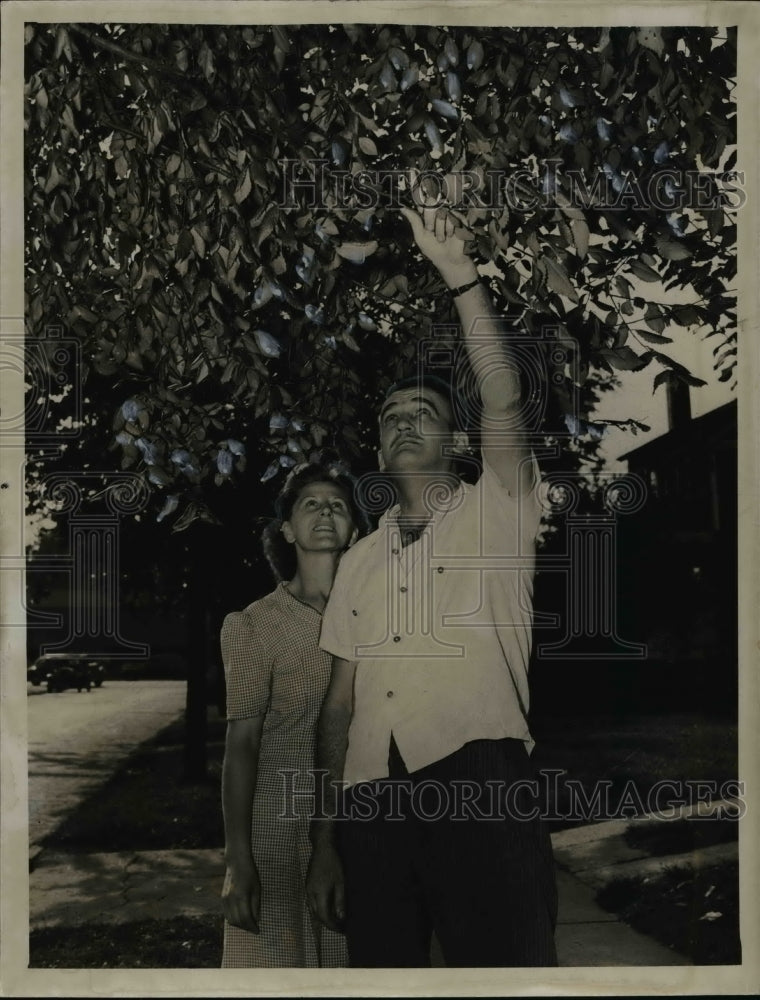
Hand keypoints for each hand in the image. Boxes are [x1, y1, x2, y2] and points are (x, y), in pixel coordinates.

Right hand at [222, 858, 261, 933]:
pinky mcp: (222, 899)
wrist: (237, 864)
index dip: (252, 926)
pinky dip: (234, 920)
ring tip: (249, 924)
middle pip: (237, 921)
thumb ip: (256, 905)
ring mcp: (225, 899)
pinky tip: (242, 918)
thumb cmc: (251, 875)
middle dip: (246, 927)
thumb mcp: (257, 889)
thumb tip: (256, 920)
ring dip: (240, 925)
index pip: (246, 918)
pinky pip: (227, 915)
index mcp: (241, 896)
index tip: (258, 931)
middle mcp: (231, 899)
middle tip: (254, 929)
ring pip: (231, 920)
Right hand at [305, 840, 344, 931]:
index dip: (332, 926)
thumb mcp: (340, 882)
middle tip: (339, 927)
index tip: (341, 930)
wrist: (322, 848)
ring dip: (322, 917)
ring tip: (333, 920)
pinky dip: (318, 909)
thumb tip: (341, 917)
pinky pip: (311, 903)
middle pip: (316, 916)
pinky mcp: (307, 885)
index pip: (323, 916)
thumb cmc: (333, 863)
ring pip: (312, 910)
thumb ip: (340, 901)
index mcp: (318, 893)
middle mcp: (310, 893)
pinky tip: (326, 908)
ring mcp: (307, 889)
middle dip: (327, 924)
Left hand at [401, 169, 477, 288]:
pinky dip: (449, 229)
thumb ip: (414, 221)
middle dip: (429, 219)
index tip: (411, 170)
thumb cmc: (434, 250)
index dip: (416, 183)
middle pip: (430, 202)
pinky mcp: (459, 217)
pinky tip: (451, 236)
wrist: (449, 260)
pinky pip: (451, 218)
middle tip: (431, 230)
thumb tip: (402, 207)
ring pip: (440, 212)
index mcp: (425, 213)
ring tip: (442, 237)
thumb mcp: (420, 236)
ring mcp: (449, 212)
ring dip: (439, 228)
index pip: (420, 196)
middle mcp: (437, 210)